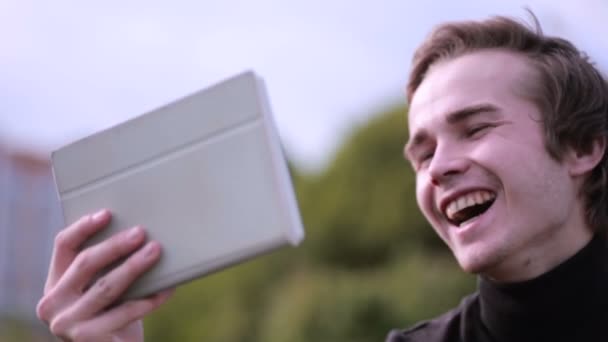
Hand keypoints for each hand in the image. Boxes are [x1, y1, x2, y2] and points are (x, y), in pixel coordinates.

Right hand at [36, 210, 173, 340]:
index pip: (63, 246)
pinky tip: (166, 288)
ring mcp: (67, 324)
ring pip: (105, 287)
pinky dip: (148, 299)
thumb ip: (108, 267)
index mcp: (55, 283)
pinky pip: (124, 313)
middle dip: (116, 245)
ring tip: (155, 251)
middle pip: (85, 263)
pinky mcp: (86, 339)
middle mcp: (52, 303)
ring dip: (134, 267)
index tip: (108, 213)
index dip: (84, 227)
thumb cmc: (114, 315)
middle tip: (141, 232)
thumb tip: (140, 232)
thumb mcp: (104, 289)